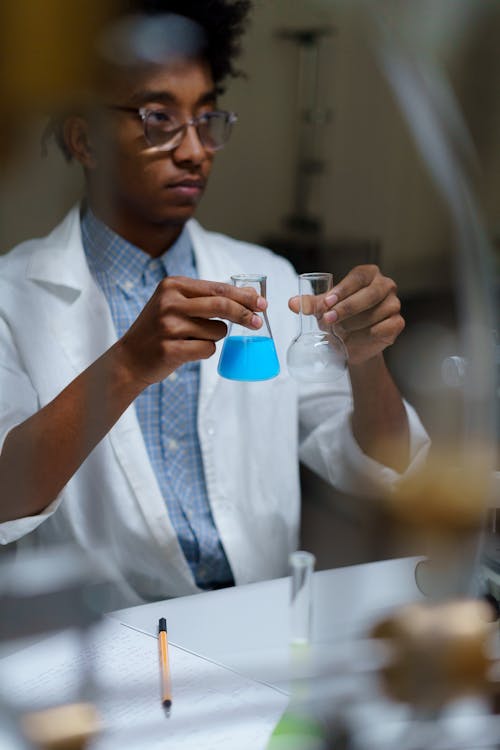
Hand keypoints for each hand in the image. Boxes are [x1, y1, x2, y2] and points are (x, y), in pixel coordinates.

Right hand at [115, 276, 266, 386]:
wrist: (130, 358)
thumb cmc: (161, 329)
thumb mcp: (179, 305)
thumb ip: (212, 298)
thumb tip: (251, 295)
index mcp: (173, 285)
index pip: (218, 288)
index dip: (243, 296)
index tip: (262, 303)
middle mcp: (169, 302)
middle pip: (221, 305)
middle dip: (243, 314)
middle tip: (257, 323)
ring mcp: (168, 326)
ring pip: (216, 331)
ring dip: (215, 337)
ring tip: (193, 338)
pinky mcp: (170, 348)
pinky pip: (207, 349)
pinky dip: (205, 351)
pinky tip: (187, 350)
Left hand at [289, 265, 403, 365]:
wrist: (353, 344)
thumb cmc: (339, 318)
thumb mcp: (324, 309)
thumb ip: (311, 304)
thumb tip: (293, 303)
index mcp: (368, 275)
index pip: (358, 277)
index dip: (343, 290)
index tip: (327, 303)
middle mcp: (385, 286)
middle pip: (369, 294)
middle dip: (347, 308)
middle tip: (328, 320)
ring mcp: (394, 304)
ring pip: (375, 313)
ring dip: (354, 325)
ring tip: (339, 332)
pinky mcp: (397, 323)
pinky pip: (382, 328)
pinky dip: (366, 335)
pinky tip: (354, 339)